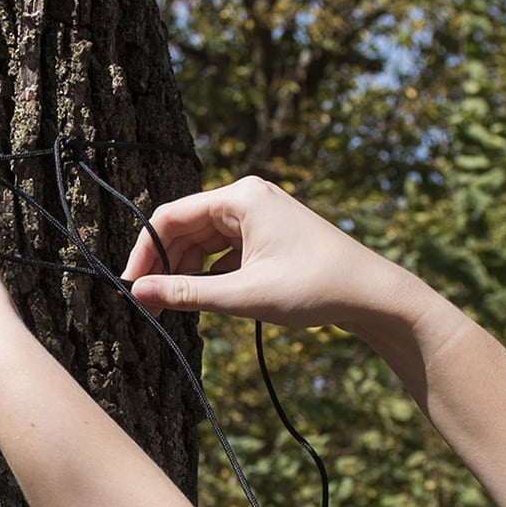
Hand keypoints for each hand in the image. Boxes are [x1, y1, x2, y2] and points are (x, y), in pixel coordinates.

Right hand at [121, 176, 417, 337]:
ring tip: (171, 308)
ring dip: (185, 272)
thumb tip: (138, 292)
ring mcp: (260, 216)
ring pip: (203, 242)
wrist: (373, 294)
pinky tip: (204, 300)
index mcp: (241, 198)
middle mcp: (248, 198)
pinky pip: (224, 251)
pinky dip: (209, 273)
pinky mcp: (268, 235)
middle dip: (164, 265)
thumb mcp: (244, 295)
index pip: (170, 216)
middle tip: (148, 305)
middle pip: (185, 228)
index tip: (132, 286)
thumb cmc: (314, 288)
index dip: (145, 252)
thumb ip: (187, 293)